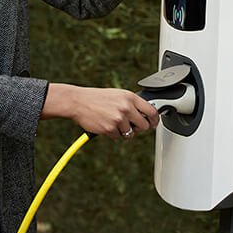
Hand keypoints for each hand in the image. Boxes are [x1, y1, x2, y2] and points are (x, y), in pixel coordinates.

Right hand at [41, 83, 159, 138]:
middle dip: (138, 127)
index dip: (154, 120)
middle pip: (143, 125)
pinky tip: (105, 124)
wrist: (78, 101)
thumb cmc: (97, 98)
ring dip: (124, 131)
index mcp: (130, 97)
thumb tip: (146, 114)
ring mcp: (118, 119)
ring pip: (130, 133)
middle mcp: (126, 108)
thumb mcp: (117, 95)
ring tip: (112, 121)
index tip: (153, 123)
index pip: (151, 111)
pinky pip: (118, 137)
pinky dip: (112, 133)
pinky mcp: (110, 129)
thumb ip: (132, 103)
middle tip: (130, 125)